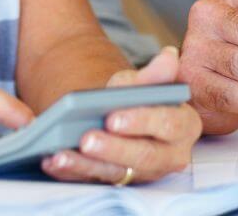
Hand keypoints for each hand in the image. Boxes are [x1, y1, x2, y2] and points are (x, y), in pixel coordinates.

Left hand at [40, 46, 202, 183]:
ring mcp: (145, 173)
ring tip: (62, 154)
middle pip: (144, 156)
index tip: (113, 117)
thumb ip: (155, 74)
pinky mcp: (120, 183)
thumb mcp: (143, 83)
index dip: (141, 121)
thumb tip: (169, 55)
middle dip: (113, 148)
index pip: (168, 125)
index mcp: (184, 126)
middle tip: (86, 138)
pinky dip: (73, 171)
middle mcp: (170, 156)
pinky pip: (95, 180)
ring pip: (118, 173)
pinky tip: (53, 161)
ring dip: (87, 164)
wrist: (122, 116)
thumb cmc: (137, 98)